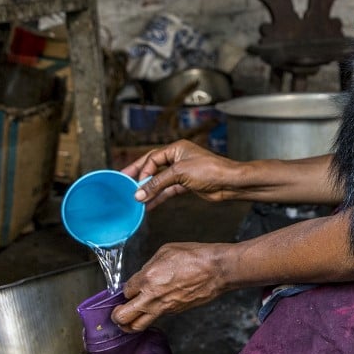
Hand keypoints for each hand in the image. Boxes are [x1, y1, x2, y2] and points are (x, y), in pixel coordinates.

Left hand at [112, 241, 230, 331]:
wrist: (217, 270)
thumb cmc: (195, 257)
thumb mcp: (166, 251)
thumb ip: (149, 265)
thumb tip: (144, 275)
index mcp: (147, 278)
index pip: (125, 291)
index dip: (126, 290)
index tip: (131, 288)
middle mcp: (152, 297)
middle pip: (122, 316)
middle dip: (116, 315)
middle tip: (118, 311)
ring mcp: (163, 307)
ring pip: (137, 326)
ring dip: (129, 324)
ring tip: (129, 319)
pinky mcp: (174, 312)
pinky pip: (156, 319)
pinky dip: (150, 317)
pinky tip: (154, 308)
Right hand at [120, 139, 243, 208]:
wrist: (229, 183)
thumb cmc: (210, 170)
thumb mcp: (180, 173)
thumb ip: (158, 183)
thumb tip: (140, 192)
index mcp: (176, 149)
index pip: (153, 158)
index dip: (143, 171)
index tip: (136, 184)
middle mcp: (178, 158)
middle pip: (153, 167)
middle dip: (139, 177)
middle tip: (123, 183)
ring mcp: (182, 172)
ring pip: (160, 181)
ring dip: (149, 190)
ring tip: (135, 199)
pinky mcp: (186, 184)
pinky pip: (168, 190)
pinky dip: (159, 197)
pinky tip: (149, 205)